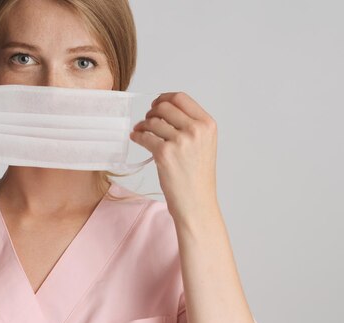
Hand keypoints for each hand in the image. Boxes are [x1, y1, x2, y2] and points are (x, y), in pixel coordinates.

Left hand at [130, 92, 217, 220]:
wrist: (197, 203)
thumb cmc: (198, 177)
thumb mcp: (204, 144)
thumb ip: (191, 125)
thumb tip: (164, 108)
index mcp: (207, 124)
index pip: (181, 98)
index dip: (165, 98)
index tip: (157, 104)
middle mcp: (196, 130)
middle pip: (164, 106)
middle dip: (152, 111)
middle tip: (147, 120)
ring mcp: (181, 141)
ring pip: (152, 120)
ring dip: (143, 124)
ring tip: (141, 131)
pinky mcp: (165, 153)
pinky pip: (144, 136)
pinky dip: (137, 136)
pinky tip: (136, 138)